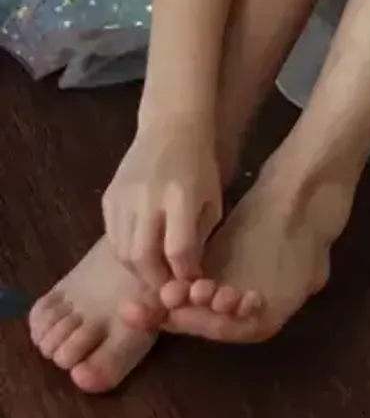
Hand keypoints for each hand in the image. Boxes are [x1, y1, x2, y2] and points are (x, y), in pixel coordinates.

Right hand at [103, 117, 222, 290]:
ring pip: (123, 252)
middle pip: (143, 257)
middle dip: (156, 281)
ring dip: (139, 271)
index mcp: (180, 196)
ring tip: (155, 272)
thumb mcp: (212, 199)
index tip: (191, 284)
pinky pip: (112, 237)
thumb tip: (189, 277)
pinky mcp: (109, 197)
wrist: (171, 127)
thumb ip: (200, 238)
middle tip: (167, 289)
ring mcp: (124, 197)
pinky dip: (126, 252)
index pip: (178, 250)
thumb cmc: (200, 165)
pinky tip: (141, 251)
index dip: (184, 274)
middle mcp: (148, 198)